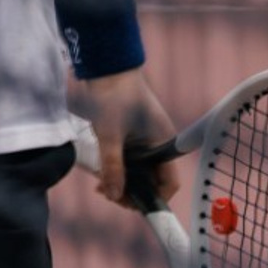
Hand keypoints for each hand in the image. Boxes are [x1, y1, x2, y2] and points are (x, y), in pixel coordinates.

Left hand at [74, 68, 179, 210]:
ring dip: (122, 180)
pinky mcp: (130, 133)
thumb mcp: (110, 134)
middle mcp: (157, 144)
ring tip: (100, 185)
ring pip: (137, 171)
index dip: (152, 200)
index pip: (168, 184)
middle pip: (150, 181)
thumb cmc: (113, 94)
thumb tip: (114, 196)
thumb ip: (113, 167)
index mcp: (163, 144)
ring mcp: (143, 138)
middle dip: (132, 192)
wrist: (105, 62)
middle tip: (108, 194)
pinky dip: (117, 167)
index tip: (128, 205)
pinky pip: (128, 159)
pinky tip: (100, 171)